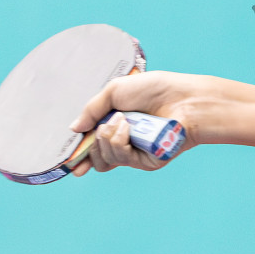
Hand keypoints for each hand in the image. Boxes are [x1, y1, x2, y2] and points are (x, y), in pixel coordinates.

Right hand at [67, 71, 206, 176]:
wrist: (183, 97)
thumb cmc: (155, 90)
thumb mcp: (115, 91)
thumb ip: (91, 110)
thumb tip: (73, 129)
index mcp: (117, 126)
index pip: (96, 147)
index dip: (82, 157)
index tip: (71, 163)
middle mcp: (126, 143)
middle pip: (97, 158)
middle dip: (92, 144)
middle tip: (103, 127)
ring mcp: (137, 154)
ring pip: (106, 159)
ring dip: (107, 137)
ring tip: (122, 120)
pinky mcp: (148, 161)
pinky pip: (122, 158)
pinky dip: (119, 141)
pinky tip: (129, 128)